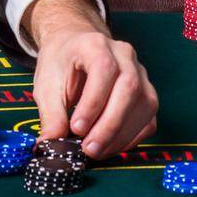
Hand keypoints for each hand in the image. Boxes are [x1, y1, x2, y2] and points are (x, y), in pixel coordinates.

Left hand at [26, 0, 157, 159]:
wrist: (74, 47)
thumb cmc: (61, 64)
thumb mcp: (46, 85)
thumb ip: (51, 115)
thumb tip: (51, 145)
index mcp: (96, 45)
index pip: (104, 69)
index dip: (93, 102)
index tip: (76, 128)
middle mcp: (124, 54)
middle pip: (129, 88)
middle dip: (110, 124)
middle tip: (89, 148)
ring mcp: (140, 72)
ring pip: (145, 104)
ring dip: (122, 135)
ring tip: (97, 151)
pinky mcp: (146, 92)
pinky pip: (149, 118)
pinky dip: (133, 137)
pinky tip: (111, 147)